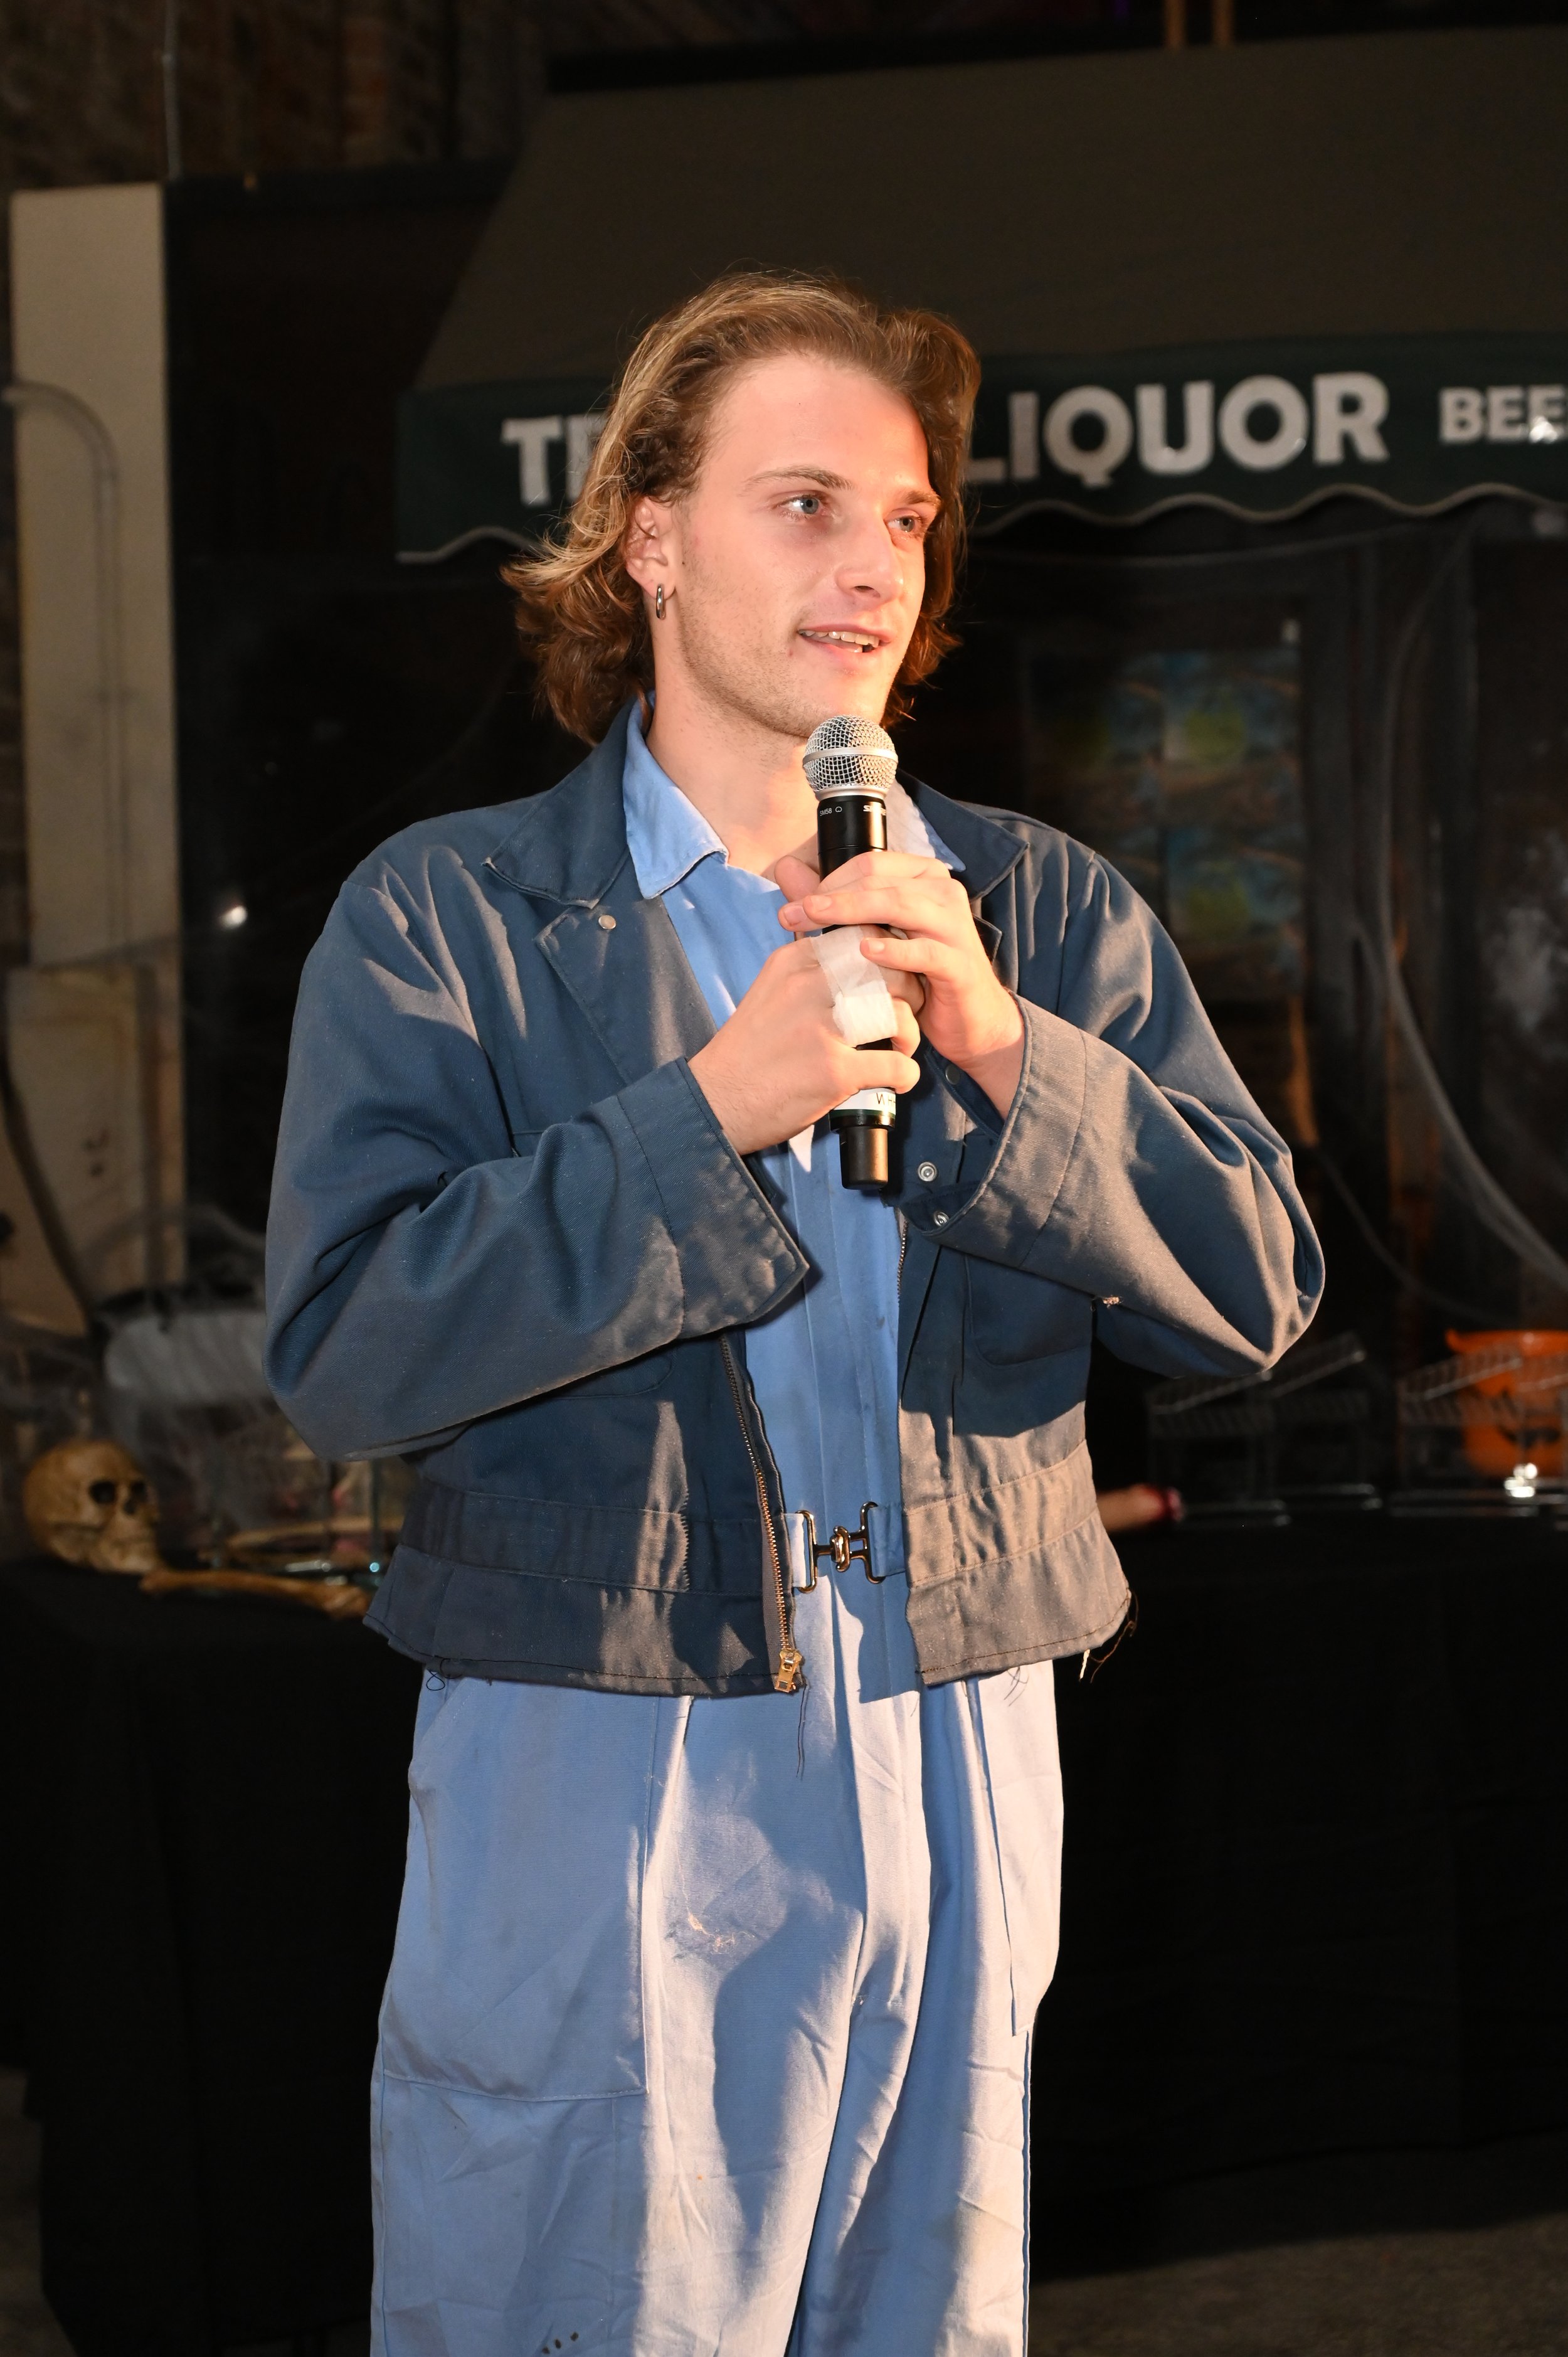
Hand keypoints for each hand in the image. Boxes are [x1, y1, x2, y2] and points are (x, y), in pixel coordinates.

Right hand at [688, 937, 922, 1157]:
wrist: (717, 1100)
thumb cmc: (748, 1051)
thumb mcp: (771, 991)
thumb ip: (809, 971)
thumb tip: (854, 956)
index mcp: (794, 963)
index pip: (862, 938)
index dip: (888, 957)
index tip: (890, 980)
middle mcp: (808, 988)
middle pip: (887, 971)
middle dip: (909, 992)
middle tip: (904, 1014)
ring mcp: (821, 1029)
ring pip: (898, 1014)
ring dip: (909, 1035)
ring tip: (900, 1049)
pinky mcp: (834, 1071)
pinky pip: (897, 1065)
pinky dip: (907, 1074)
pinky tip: (898, 1079)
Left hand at [776, 849, 1023, 1115]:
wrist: (970, 1020)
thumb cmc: (916, 974)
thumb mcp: (874, 934)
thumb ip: (832, 903)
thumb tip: (785, 871)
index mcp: (923, 877)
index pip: (870, 861)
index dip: (827, 878)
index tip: (792, 902)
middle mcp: (942, 892)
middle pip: (879, 880)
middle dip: (830, 896)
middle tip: (792, 913)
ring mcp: (955, 925)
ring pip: (898, 905)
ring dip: (851, 913)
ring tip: (815, 920)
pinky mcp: (959, 962)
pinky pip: (924, 951)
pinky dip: (893, 950)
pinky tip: (864, 952)